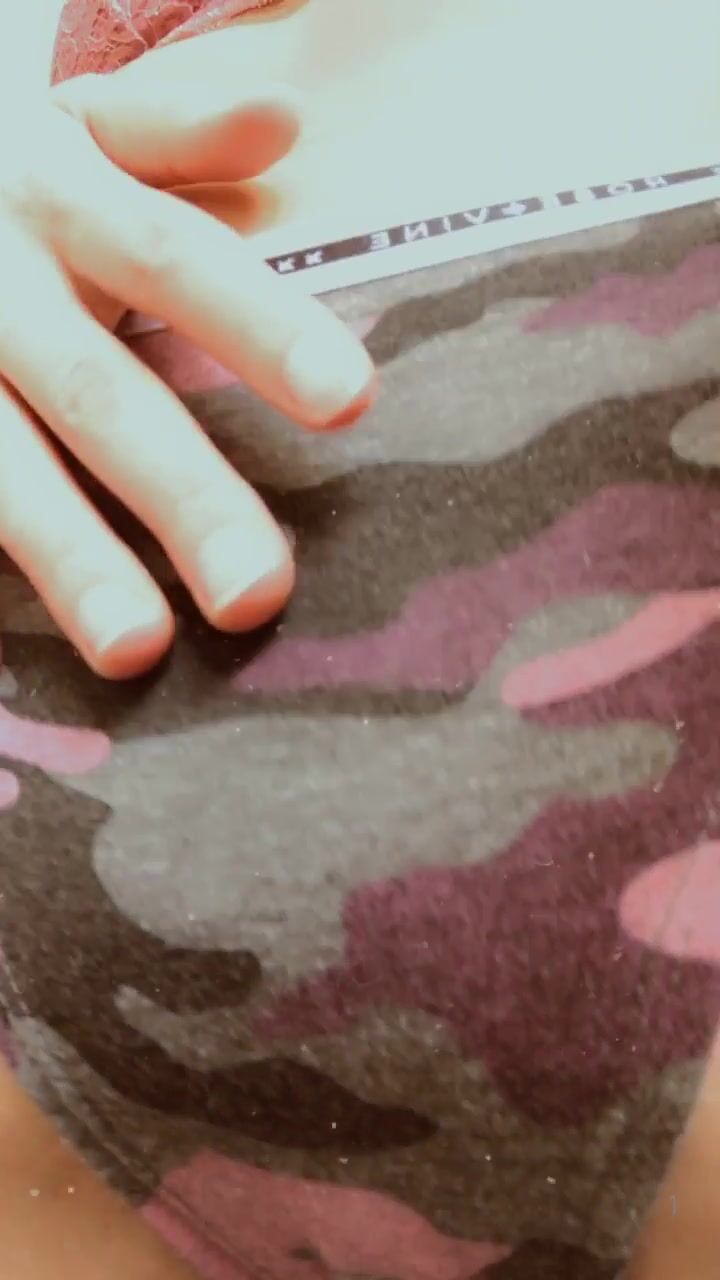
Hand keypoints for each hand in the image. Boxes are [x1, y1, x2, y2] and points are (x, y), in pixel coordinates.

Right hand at [0, 62, 374, 677]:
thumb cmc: (3, 175)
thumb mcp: (74, 127)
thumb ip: (171, 131)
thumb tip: (280, 117)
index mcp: (59, 199)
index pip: (175, 261)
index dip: (259, 330)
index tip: (350, 402)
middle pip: (97, 395)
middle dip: (179, 494)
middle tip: (257, 593)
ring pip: (4, 470)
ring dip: (71, 560)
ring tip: (137, 649)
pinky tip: (45, 646)